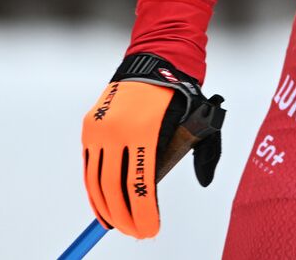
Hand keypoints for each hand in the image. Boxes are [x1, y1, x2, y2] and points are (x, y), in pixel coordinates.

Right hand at [81, 53, 225, 237]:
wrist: (155, 62)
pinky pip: (90, 166)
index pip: (141, 184)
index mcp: (144, 130)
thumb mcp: (198, 121)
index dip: (144, 213)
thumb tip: (205, 182)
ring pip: (96, 181)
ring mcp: (99, 128)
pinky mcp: (90, 127)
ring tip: (119, 225)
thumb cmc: (181, 96)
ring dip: (106, 209)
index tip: (150, 230)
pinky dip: (95, 190)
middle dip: (125, 217)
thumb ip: (203, 152)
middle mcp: (117, 130)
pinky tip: (103, 206)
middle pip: (115, 188)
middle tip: (136, 233)